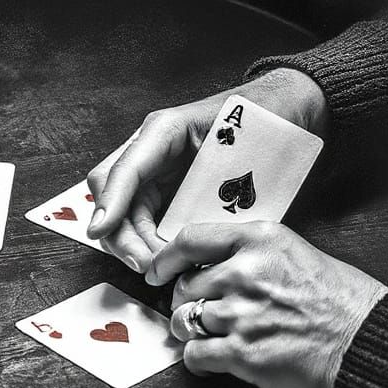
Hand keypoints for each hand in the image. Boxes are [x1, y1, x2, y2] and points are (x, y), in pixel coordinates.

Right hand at [85, 68, 328, 273]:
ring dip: (135, 245)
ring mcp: (157, 173)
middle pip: (112, 197)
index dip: (109, 202)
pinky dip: (151, 246)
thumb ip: (216, 186)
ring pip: (124, 216)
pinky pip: (146, 224)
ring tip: (163, 267)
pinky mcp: (167, 194)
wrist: (287, 120)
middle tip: (149, 265)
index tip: (100, 230)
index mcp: (164, 131)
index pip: (123, 169)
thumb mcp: (245, 150)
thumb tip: (191, 224)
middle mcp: (151, 152)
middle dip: (121, 235)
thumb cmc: (269, 127)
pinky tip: (171, 261)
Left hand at [148, 222, 386, 387]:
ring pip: (183, 320)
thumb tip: (210, 267)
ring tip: (212, 335)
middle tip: (202, 311)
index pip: (190, 240)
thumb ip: (249, 255)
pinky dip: (197, 361)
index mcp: (259, 241)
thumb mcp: (295, 255)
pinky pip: (194, 354)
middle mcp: (244, 273)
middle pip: (183, 286)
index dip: (165, 259)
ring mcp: (240, 314)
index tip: (156, 270)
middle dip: (185, 302)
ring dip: (190, 331)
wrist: (368, 346)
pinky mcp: (241, 352)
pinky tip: (212, 361)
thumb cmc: (341, 304)